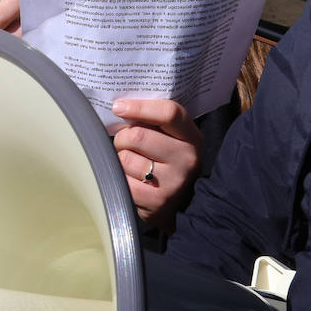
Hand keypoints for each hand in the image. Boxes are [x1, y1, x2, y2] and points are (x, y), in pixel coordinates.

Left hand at [110, 98, 201, 231]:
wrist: (174, 203)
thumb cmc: (164, 161)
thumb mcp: (169, 138)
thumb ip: (153, 121)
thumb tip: (120, 107)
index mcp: (191, 137)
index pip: (169, 113)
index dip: (139, 107)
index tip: (118, 107)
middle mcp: (187, 159)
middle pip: (137, 136)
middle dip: (122, 138)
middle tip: (124, 143)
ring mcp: (173, 182)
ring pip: (125, 158)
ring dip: (119, 158)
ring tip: (130, 164)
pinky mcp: (156, 201)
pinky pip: (122, 179)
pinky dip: (119, 176)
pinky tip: (130, 179)